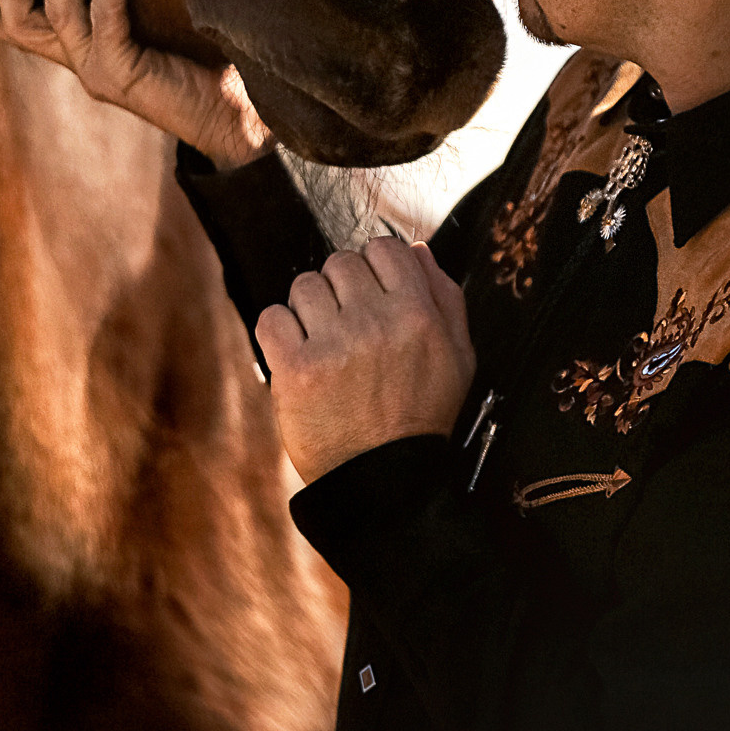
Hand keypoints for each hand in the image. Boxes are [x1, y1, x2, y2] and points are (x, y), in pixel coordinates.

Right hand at [0, 0, 274, 168]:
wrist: (238, 122)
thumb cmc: (204, 61)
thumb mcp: (155, 16)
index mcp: (81, 50)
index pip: (14, 25)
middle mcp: (81, 61)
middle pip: (19, 16)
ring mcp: (99, 71)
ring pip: (58, 12)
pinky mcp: (126, 75)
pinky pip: (106, 21)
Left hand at [256, 237, 474, 482]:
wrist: (386, 482)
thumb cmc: (423, 416)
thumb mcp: (458, 357)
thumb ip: (444, 297)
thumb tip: (415, 249)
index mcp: (418, 314)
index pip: (384, 248)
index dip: (375, 268)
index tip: (372, 296)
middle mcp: (376, 323)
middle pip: (340, 263)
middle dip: (341, 290)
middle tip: (348, 327)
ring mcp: (333, 346)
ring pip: (304, 286)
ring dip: (310, 310)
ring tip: (325, 344)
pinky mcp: (296, 370)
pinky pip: (271, 318)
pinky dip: (279, 332)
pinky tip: (298, 354)